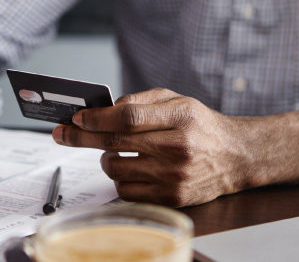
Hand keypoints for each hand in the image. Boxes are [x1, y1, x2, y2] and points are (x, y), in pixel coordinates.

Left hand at [52, 88, 253, 206]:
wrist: (235, 156)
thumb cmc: (201, 125)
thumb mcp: (178, 100)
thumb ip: (142, 100)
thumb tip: (104, 110)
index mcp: (181, 116)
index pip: (128, 117)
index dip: (97, 118)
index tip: (77, 118)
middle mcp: (178, 147)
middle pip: (116, 143)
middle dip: (82, 137)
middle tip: (63, 133)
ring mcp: (174, 176)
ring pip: (116, 169)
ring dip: (105, 159)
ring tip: (113, 152)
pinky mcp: (172, 197)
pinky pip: (127, 191)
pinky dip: (120, 179)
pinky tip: (130, 168)